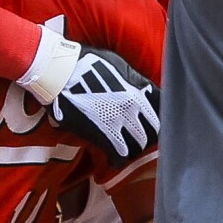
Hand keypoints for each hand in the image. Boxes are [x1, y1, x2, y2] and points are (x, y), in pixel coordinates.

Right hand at [49, 46, 160, 166]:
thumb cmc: (84, 62)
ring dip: (136, 147)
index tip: (156, 118)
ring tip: (129, 147)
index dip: (162, 115)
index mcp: (139, 88)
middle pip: (155, 131)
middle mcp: (133, 108)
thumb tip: (146, 88)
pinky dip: (119, 160)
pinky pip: (120, 156)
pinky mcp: (102, 136)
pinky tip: (115, 159)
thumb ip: (134, 79)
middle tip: (144, 136)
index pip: (164, 108)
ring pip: (140, 145)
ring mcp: (118, 123)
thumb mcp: (116, 63)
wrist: (57, 73)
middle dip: (151, 134)